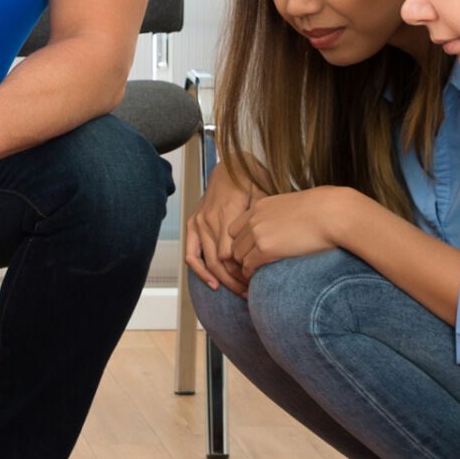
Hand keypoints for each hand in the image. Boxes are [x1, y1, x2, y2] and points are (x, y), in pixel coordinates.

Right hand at [185, 163, 256, 294]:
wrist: (231, 165)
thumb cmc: (250, 178)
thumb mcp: (263, 193)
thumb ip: (261, 218)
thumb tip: (268, 244)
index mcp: (225, 213)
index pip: (230, 254)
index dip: (243, 272)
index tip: (257, 281)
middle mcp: (208, 220)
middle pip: (220, 262)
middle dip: (235, 282)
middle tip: (250, 294)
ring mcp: (198, 223)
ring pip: (208, 261)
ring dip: (222, 280)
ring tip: (237, 291)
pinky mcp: (193, 224)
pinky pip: (191, 254)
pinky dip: (199, 271)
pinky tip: (212, 283)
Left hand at [229, 187, 360, 274]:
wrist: (333, 213)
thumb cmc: (324, 210)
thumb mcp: (295, 206)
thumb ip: (282, 216)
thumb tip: (287, 227)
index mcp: (260, 206)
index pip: (236, 227)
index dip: (242, 242)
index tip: (252, 252)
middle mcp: (254, 218)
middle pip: (234, 243)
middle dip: (240, 257)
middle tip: (251, 269)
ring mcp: (257, 233)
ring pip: (238, 256)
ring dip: (244, 267)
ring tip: (254, 276)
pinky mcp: (265, 249)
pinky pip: (248, 266)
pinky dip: (250, 275)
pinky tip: (258, 279)